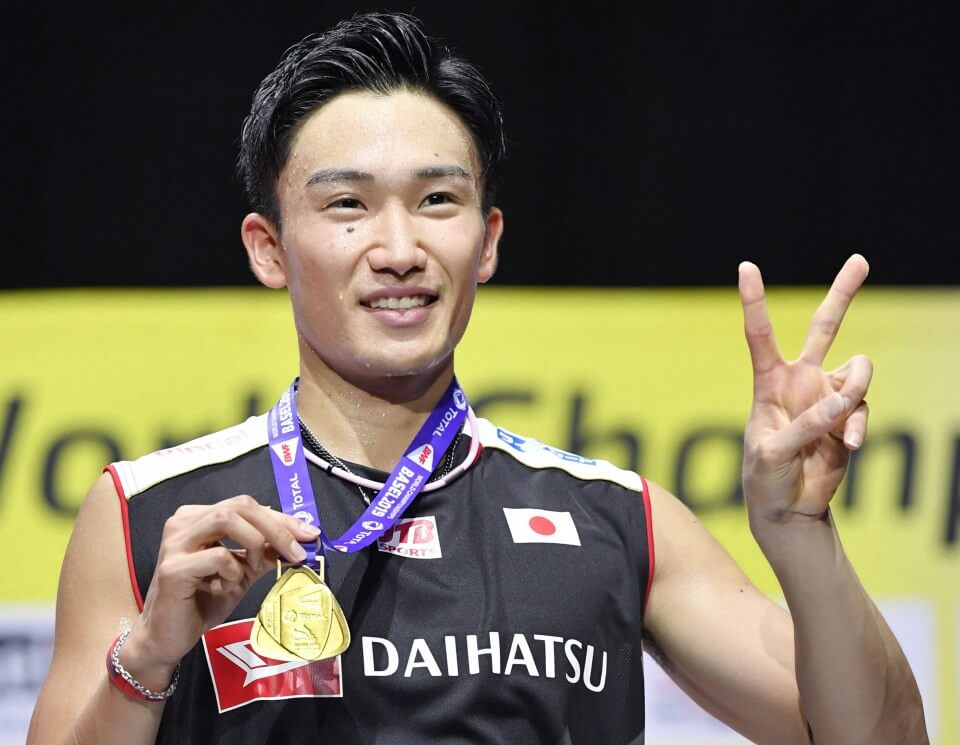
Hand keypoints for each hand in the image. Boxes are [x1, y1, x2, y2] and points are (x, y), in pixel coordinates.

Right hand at [121, 495, 319, 684]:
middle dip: (276, 527)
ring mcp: (175, 542)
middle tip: (296, 552)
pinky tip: (225, 587)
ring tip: (254, 569)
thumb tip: (301, 542)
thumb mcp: (243, 572)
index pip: (247, 506)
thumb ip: (266, 554)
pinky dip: (233, 571)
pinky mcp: (174, 567)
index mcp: (199, 517)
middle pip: (240, 506)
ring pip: (227, 520)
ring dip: (254, 544)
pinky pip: (218, 556)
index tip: (310, 534)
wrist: (167, 637)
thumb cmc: (202, 601)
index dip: (282, 518)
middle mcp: (184, 522)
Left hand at [738, 255, 872, 524]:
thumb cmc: (764, 477)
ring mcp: (827, 396)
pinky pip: (864, 408)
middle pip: (825, 327)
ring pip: (859, 370)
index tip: (746, 266)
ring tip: (841, 421)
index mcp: (769, 382)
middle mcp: (800, 381)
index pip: (760, 334)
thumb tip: (843, 401)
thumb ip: (805, 425)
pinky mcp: (848, 417)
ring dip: (856, 391)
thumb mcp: (772, 452)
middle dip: (843, 293)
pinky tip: (850, 446)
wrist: (788, 507)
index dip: (754, 300)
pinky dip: (858, 426)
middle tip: (860, 259)